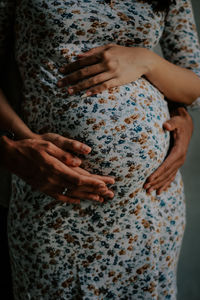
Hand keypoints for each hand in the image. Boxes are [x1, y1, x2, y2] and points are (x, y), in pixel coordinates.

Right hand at [0, 133, 114, 203]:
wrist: (11, 155)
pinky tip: (78, 200)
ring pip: (71, 193)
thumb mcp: (48, 144)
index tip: (106, 184)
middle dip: (95, 191)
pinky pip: (59, 196)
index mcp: (56, 168)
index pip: (79, 178)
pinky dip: (70, 198)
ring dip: (87, 196)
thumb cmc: (31, 147)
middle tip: (110, 194)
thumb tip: (80, 161)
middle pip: (78, 188)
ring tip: (100, 200)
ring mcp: (47, 186)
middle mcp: (53, 180)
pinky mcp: (43, 188)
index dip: (93, 182)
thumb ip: (65, 153)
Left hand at [57, 44, 149, 95]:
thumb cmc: (124, 53)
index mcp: (102, 54)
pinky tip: (85, 94)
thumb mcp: (109, 47)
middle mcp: (106, 62)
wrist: (142, 59)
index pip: (82, 61)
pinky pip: (104, 86)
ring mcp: (112, 72)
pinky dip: (94, 90)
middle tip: (60, 84)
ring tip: (69, 91)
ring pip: (92, 80)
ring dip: (79, 86)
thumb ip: (94, 51)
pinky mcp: (118, 81)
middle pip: (84, 72)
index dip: (70, 66)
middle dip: (70, 78)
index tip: (61, 71)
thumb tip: (78, 56)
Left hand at [143, 107, 192, 194]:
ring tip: (149, 192)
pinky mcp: (176, 163)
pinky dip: (165, 184)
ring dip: (159, 185)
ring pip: (168, 177)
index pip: (167, 164)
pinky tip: (159, 191)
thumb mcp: (176, 121)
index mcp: (179, 151)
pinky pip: (171, 176)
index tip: (149, 179)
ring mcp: (179, 162)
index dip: (158, 172)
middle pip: (166, 173)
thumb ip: (171, 123)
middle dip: (156, 181)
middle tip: (145, 188)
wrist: (186, 126)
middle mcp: (180, 159)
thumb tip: (166, 126)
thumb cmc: (178, 123)